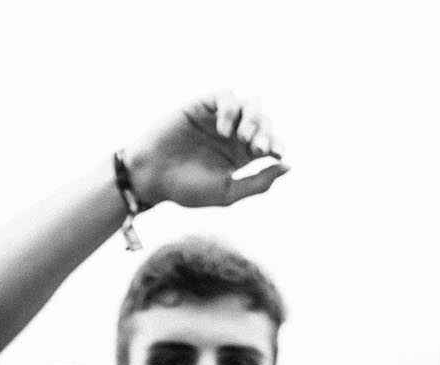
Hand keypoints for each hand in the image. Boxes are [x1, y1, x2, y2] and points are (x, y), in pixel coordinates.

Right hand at [122, 92, 287, 209]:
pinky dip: (230, 109)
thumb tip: (288, 165)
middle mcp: (233, 134)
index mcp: (241, 155)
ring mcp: (218, 118)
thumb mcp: (227, 193)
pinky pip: (226, 96)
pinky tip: (223, 129)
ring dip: (253, 118)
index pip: (270, 142)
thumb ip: (259, 182)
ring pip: (250, 104)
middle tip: (256, 148)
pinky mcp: (202, 105)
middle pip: (264, 120)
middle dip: (265, 132)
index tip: (276, 154)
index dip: (278, 144)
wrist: (151, 178)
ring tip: (243, 138)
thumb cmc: (186, 189)